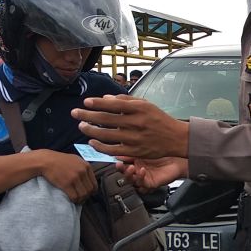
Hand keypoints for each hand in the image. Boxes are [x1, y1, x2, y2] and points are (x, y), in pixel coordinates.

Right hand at [36, 150, 97, 202]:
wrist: (46, 161)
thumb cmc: (60, 160)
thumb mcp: (75, 160)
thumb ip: (83, 168)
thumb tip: (89, 179)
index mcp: (86, 166)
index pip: (94, 184)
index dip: (91, 191)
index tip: (87, 194)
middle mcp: (82, 171)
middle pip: (90, 190)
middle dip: (86, 197)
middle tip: (81, 199)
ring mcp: (75, 178)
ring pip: (83, 195)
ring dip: (80, 200)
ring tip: (77, 200)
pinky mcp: (66, 184)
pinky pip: (75, 196)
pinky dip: (74, 200)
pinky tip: (71, 200)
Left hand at [72, 95, 187, 159]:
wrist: (176, 138)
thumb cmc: (159, 119)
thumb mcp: (146, 104)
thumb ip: (125, 101)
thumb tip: (105, 99)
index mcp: (139, 109)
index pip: (114, 105)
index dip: (97, 103)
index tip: (85, 102)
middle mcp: (137, 123)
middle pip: (106, 119)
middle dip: (87, 116)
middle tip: (75, 113)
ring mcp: (135, 138)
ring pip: (107, 135)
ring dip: (91, 130)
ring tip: (81, 126)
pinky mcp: (135, 151)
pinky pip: (113, 149)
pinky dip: (100, 146)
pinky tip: (92, 141)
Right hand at [117, 156, 188, 190]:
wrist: (179, 159)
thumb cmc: (165, 153)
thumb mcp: (145, 150)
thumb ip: (132, 151)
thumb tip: (119, 151)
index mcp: (135, 163)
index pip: (123, 165)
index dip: (118, 163)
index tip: (115, 159)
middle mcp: (138, 172)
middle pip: (125, 174)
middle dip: (121, 170)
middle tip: (120, 165)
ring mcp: (144, 178)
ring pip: (131, 181)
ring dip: (129, 175)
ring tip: (131, 168)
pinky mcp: (150, 184)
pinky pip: (142, 184)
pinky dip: (140, 178)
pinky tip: (142, 171)